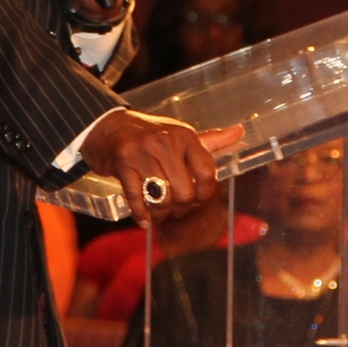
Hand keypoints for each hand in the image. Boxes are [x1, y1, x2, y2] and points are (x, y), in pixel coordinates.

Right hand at [80, 112, 244, 227]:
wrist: (107, 127)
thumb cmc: (150, 134)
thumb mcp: (181, 134)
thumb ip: (210, 140)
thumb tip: (240, 132)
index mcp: (185, 136)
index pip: (207, 173)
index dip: (204, 194)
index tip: (197, 199)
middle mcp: (166, 142)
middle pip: (184, 192)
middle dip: (181, 209)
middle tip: (175, 210)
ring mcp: (142, 153)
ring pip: (162, 198)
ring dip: (160, 214)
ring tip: (158, 215)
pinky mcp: (122, 164)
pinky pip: (136, 198)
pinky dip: (141, 214)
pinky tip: (143, 219)